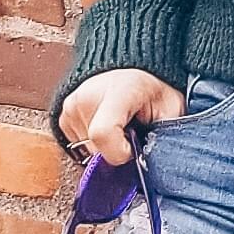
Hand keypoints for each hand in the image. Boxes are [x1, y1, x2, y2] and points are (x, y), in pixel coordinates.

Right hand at [58, 68, 189, 165]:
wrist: (133, 71)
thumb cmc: (153, 90)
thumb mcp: (171, 109)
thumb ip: (162, 135)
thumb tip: (149, 162)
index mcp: (117, 91)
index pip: (103, 133)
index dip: (120, 153)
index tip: (133, 148)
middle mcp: (87, 97)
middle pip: (96, 149)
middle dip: (116, 151)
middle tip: (132, 134)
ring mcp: (72, 107)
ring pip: (87, 151)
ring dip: (105, 148)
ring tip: (121, 127)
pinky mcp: (63, 117)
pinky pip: (78, 146)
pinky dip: (95, 144)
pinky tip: (107, 127)